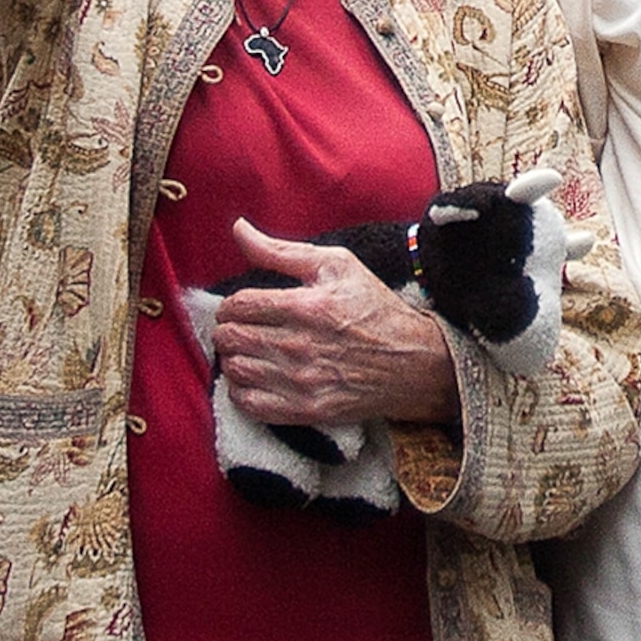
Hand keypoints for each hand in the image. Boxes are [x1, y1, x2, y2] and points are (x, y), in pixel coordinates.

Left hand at [208, 220, 459, 427]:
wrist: (412, 362)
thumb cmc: (373, 307)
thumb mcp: (336, 264)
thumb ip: (280, 250)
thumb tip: (239, 229)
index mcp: (306, 306)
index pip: (239, 306)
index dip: (228, 306)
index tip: (237, 308)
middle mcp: (301, 346)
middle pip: (232, 338)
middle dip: (227, 330)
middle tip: (238, 328)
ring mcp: (303, 382)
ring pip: (236, 370)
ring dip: (233, 358)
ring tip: (246, 351)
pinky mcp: (307, 410)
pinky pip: (251, 405)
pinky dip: (241, 391)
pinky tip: (254, 377)